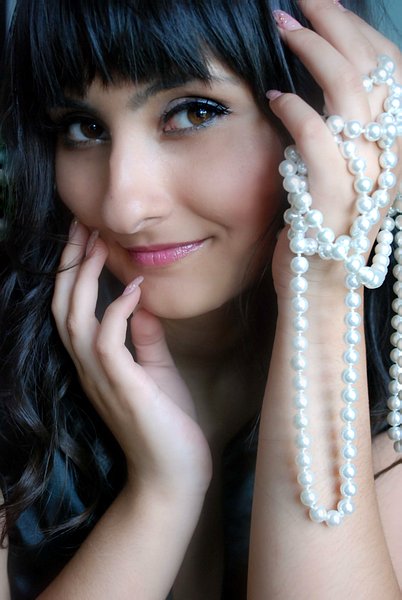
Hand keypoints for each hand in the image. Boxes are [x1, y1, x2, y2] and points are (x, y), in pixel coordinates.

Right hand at [52, 222, 211, 497]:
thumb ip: (144, 340)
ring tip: (98, 242)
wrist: (172, 475)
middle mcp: (88, 366)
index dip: (74, 272)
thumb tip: (141, 304)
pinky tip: (132, 288)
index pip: (72, 308)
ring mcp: (100, 377)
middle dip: (70, 263)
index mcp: (95, 362)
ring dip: (85, 277)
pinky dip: (116, 311)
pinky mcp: (121, 387)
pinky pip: (107, 341)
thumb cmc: (166, 423)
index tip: (86, 237)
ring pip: (75, 317)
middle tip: (81, 224)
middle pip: (63, 305)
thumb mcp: (156, 371)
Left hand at [268, 1, 401, 301]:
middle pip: (372, 67)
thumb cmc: (325, 226)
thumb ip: (342, 129)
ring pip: (349, 92)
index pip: (389, 68)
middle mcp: (391, 154)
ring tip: (282, 29)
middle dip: (334, 23)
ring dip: (313, 52)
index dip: (357, 30)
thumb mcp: (344, 170)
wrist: (322, 286)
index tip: (323, 7)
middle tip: (298, 3)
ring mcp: (366, 174)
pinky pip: (317, 138)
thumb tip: (320, 82)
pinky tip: (273, 98)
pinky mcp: (332, 196)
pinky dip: (295, 110)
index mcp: (397, 144)